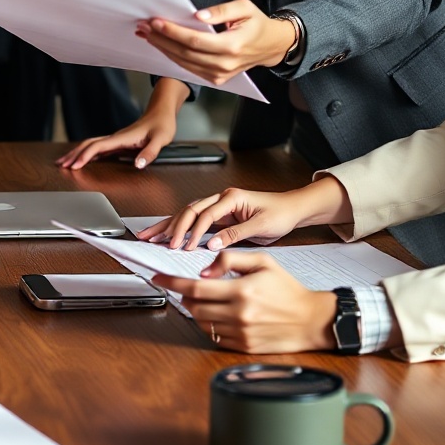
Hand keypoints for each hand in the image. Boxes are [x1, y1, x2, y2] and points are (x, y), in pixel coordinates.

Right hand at [59, 82, 185, 172]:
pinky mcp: (117, 142)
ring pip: (90, 145)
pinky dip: (86, 154)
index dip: (85, 156)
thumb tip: (138, 165)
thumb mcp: (160, 139)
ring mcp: (115, 140)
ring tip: (64, 162)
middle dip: (73, 155)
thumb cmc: (161, 125)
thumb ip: (150, 152)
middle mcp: (115, 138)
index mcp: (122, 138)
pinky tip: (82, 159)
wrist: (161, 114)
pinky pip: (97, 148)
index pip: (98, 147)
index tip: (75, 166)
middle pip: (88, 144)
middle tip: (60, 165)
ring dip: (76, 153)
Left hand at [138, 0, 298, 84]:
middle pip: (185, 53)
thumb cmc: (256, 23)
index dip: (173, 32)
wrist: (271, 46)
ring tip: (146, 34)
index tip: (155, 21)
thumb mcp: (244, 7)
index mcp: (233, 46)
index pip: (195, 40)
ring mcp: (220, 75)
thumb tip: (197, 15)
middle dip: (161, 39)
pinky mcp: (216, 79)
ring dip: (162, 48)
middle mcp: (225, 64)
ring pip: (183, 63)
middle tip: (143, 26)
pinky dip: (172, 57)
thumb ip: (221, 10)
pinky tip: (161, 45)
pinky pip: (189, 69)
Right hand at [147, 175, 348, 248]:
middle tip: (160, 242)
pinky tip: (168, 234)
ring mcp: (219, 205)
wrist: (293, 209)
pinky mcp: (220, 214)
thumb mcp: (261, 226)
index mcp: (232, 198)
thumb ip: (236, 234)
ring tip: (151, 235)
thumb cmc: (281, 214)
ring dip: (169, 225)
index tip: (185, 246)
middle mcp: (222, 198)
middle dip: (172, 226)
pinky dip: (180, 227)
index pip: (205, 214)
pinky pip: (195, 220)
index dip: (193, 231)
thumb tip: (212, 244)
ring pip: (187, 213)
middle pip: (190, 210)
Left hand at [151, 252, 337, 353]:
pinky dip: (210, 325)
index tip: (158, 278)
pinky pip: (214, 337)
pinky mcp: (244, 347)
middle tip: (186, 289)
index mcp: (241, 291)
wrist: (312, 320)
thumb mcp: (263, 262)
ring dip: (195, 311)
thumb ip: (231, 260)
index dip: (171, 283)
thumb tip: (205, 270)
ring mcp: (240, 334)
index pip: (194, 288)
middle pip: (193, 307)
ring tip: (207, 301)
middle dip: (184, 297)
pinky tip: (219, 315)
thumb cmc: (288, 289)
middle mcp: (239, 315)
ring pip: (201, 323)